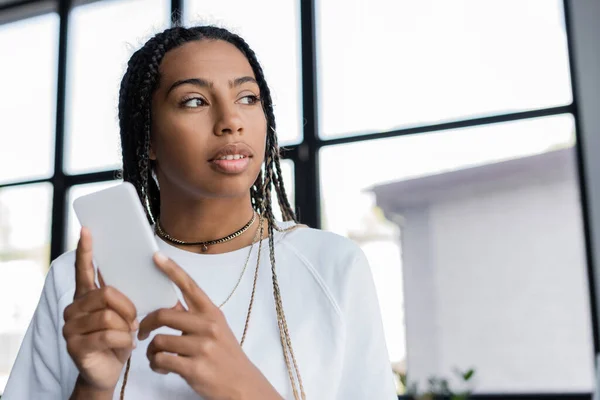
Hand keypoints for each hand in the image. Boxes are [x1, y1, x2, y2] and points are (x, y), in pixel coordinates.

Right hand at [63, 227, 137, 393]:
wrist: (108, 371)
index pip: (84, 270)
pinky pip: (107, 335)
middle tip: (134, 320)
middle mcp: (74, 308)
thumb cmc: (119, 338)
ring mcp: (71, 327)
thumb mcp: (125, 314)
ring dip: (126, 326)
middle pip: (106, 293)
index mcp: (86, 296)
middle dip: (128, 307)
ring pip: (108, 315)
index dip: (86, 250)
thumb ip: (126, 294)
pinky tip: (125, 345)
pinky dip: (123, 340)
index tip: (87, 231)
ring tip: (128, 335)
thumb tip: (148, 267)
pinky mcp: (75, 346)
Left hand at [137, 252, 281, 399]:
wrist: (242, 385)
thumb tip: (168, 305)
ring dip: (151, 351)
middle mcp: (208, 326)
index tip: (156, 257)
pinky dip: (156, 365)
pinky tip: (161, 368)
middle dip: (147, 323)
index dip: (171, 270)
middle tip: (143, 331)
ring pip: (159, 341)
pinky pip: (161, 360)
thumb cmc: (226, 357)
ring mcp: (202, 347)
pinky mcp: (194, 368)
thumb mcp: (216, 330)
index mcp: (212, 313)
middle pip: (164, 314)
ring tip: (155, 357)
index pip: (189, 286)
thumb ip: (194, 317)